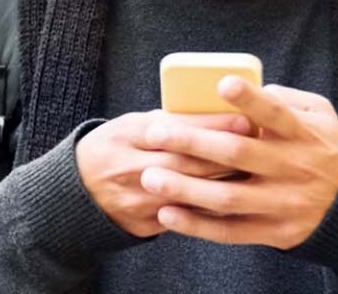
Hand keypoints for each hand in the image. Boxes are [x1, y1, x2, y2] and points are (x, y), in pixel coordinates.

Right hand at [77, 110, 253, 237]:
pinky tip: (235, 198)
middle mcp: (132, 169)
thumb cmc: (112, 148)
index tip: (246, 117)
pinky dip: (212, 208)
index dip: (214, 125)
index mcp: (128, 136)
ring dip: (226, 183)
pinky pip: (186, 217)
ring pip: (192, 193)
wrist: (77, 191)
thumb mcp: (130, 125)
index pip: (178, 128)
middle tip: (261, 146)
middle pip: (190, 164)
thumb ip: (167, 122)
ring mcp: (139, 201)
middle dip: (229, 155)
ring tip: (255, 172)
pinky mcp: (146, 225)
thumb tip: (215, 112)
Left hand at [138, 77, 337, 248]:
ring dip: (186, 188)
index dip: (250, 100)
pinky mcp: (275, 232)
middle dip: (193, 143)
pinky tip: (168, 214)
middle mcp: (294, 168)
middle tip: (156, 132)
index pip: (275, 113)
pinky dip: (197, 225)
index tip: (222, 85)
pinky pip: (231, 231)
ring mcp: (284, 203)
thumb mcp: (320, 115)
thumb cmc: (320, 147)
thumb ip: (287, 99)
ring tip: (151, 177)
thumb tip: (248, 87)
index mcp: (303, 134)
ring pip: (228, 198)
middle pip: (238, 154)